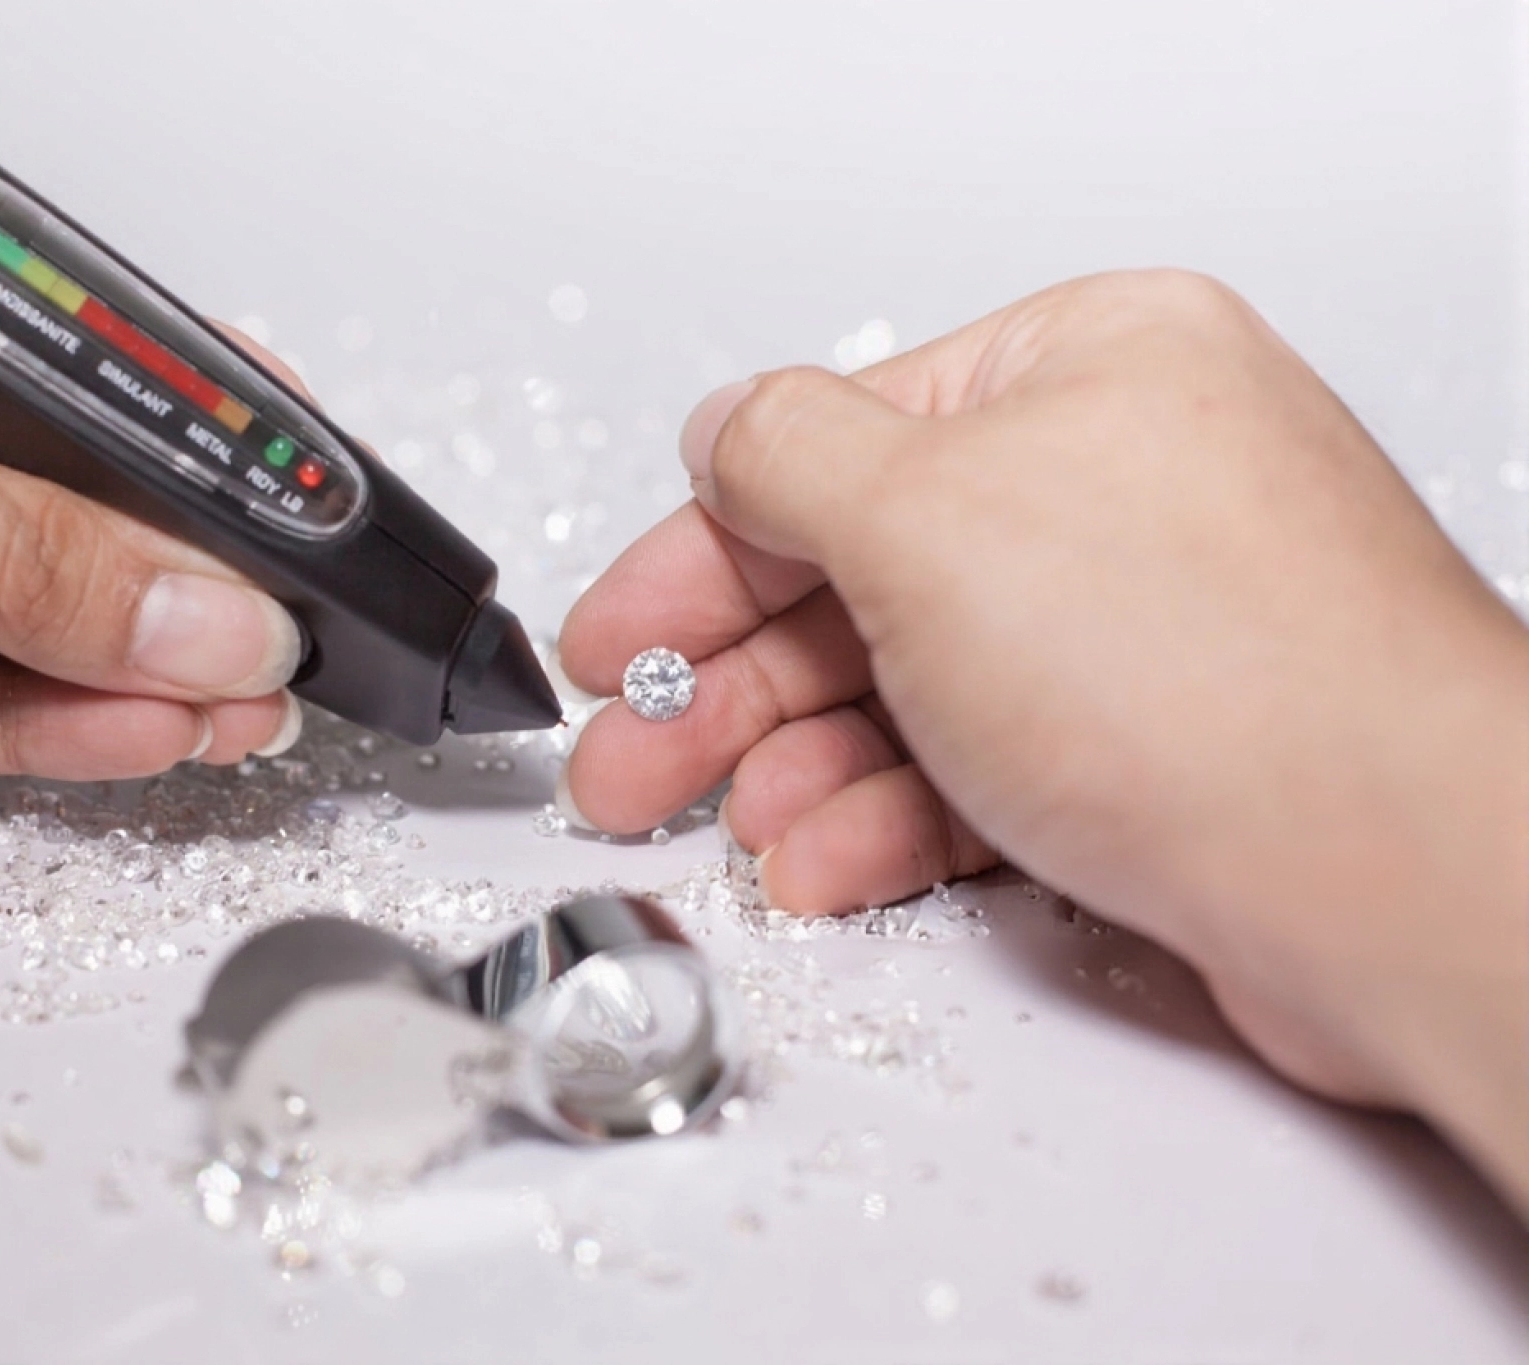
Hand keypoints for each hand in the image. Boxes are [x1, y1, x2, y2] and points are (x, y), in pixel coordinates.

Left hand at [0, 274, 307, 957]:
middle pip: (65, 514)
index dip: (174, 432)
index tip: (284, 491)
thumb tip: (192, 601)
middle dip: (186, 570)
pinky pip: (0, 723)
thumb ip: (14, 545)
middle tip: (285, 618)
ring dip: (161, 666)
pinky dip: (91, 731)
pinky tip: (161, 728)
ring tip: (254, 693)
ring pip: (50, 631)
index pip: (46, 376)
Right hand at [559, 271, 1528, 1210]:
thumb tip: (729, 428)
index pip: (837, 448)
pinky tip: (831, 861)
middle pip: (867, 580)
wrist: (1402, 881)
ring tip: (725, 828)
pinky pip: (990, 768)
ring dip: (799, 765)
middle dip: (730, 683)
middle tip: (633, 758)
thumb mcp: (924, 516)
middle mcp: (1125, 486)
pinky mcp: (1168, 751)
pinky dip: (896, 817)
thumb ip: (788, 458)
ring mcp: (1151, 625)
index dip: (700, 552)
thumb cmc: (1215, 679)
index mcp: (1087, 367)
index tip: (619, 633)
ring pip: (920, 689)